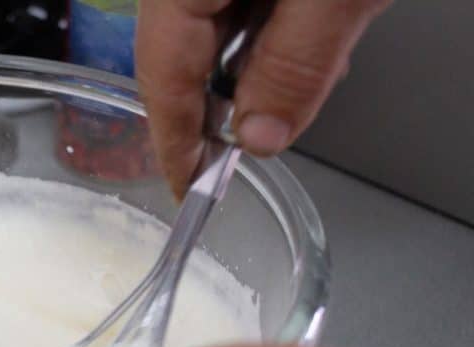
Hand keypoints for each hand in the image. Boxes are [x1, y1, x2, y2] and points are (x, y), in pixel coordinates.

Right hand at [137, 0, 391, 197]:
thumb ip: (293, 65)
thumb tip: (259, 138)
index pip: (164, 79)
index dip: (176, 144)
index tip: (187, 190)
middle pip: (180, 56)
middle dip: (226, 100)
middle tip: (264, 134)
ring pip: (209, 30)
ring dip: (260, 55)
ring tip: (319, 49)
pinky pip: (231, 3)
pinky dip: (272, 22)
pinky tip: (314, 17)